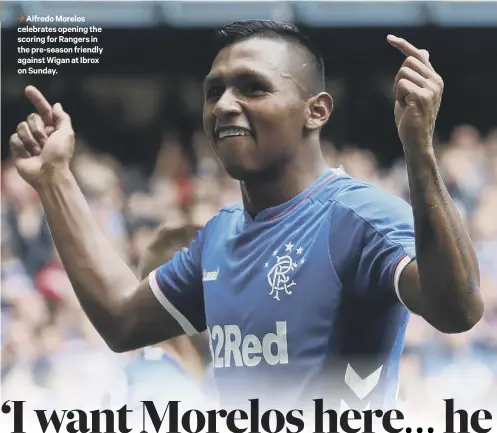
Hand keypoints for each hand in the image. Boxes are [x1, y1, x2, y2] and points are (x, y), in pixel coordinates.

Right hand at [9, 86, 74, 186]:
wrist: (49, 173)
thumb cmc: (60, 155)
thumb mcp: (67, 133)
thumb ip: (62, 118)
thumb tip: (56, 105)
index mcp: (53, 129)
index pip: (44, 110)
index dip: (37, 99)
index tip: (28, 89)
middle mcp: (40, 133)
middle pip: (31, 117)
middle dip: (38, 130)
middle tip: (45, 143)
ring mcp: (28, 141)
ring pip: (21, 127)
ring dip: (31, 139)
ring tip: (38, 151)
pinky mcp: (18, 149)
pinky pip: (14, 137)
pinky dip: (21, 145)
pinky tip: (29, 155)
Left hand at [388, 35, 443, 150]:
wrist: (416, 139)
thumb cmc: (411, 117)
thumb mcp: (413, 92)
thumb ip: (417, 74)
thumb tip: (424, 51)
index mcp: (434, 78)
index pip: (418, 55)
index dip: (402, 45)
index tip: (388, 38)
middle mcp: (435, 81)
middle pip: (406, 62)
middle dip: (398, 79)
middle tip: (403, 97)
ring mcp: (431, 88)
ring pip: (402, 73)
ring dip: (397, 90)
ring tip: (406, 104)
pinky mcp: (422, 96)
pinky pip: (401, 84)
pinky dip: (398, 96)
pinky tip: (405, 107)